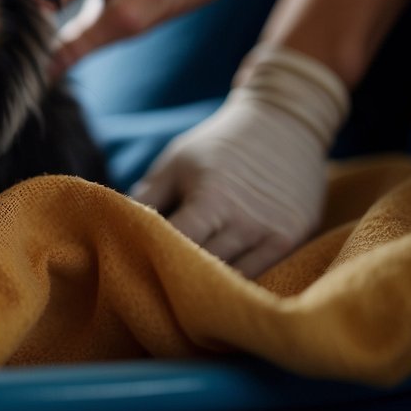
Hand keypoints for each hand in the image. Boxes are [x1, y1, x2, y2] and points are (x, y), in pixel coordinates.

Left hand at [130, 45, 349, 276]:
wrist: (285, 122)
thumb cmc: (220, 143)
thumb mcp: (177, 161)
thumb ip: (148, 197)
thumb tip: (116, 227)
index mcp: (212, 199)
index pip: (178, 245)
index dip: (155, 256)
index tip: (135, 262)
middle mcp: (247, 222)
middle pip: (205, 269)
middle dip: (178, 275)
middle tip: (155, 282)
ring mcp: (276, 234)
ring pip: (234, 280)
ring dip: (210, 285)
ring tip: (185, 288)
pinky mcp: (294, 239)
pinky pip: (263, 274)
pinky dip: (240, 280)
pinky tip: (221, 281)